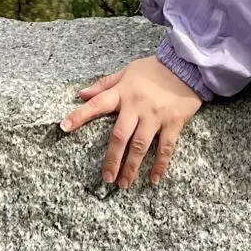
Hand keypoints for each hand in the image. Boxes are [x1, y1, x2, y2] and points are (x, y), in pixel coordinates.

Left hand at [60, 55, 202, 188]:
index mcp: (123, 92)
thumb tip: (81, 93)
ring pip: (140, 146)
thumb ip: (104, 84)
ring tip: (124, 184)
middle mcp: (137, 106)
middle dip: (112, 159)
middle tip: (106, 178)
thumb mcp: (127, 71)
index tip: (63, 127)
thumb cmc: (154, 69)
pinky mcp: (173, 123)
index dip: (79, 115)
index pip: (96, 104)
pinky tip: (154, 179)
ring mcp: (155, 115)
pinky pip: (165, 148)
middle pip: (119, 136)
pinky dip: (160, 164)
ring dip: (131, 167)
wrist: (186, 66)